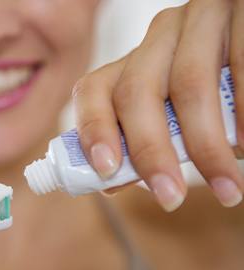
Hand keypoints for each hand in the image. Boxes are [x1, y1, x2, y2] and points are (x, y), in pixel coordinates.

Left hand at [73, 0, 243, 210]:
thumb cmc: (218, 92)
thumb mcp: (177, 110)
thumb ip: (147, 139)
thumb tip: (111, 183)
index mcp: (137, 59)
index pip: (95, 88)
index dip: (93, 129)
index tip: (106, 169)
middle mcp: (162, 34)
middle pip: (136, 91)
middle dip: (150, 151)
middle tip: (169, 197)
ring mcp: (202, 19)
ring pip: (188, 84)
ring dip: (206, 147)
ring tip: (226, 188)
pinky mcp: (242, 13)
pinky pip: (241, 66)